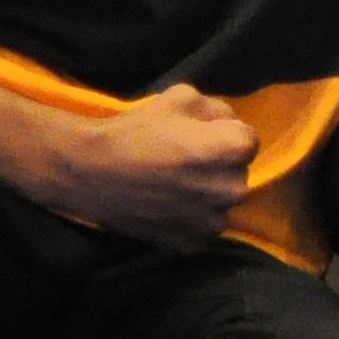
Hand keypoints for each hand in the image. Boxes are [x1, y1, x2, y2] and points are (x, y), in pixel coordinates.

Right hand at [44, 84, 255, 247]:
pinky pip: (205, 226)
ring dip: (208, 193)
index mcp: (234, 149)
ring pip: (223, 200)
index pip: (248, 139)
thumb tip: (230, 123)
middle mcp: (232, 188)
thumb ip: (218, 108)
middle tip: (184, 161)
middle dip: (219, 164)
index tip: (197, 137)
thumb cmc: (138, 130)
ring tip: (175, 184)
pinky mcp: (192, 242)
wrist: (90, 172)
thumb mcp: (183, 96)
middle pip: (238, 171)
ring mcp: (212, 220)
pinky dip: (193, 217)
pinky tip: (170, 205)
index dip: (223, 135)